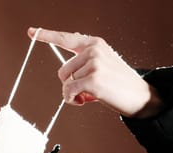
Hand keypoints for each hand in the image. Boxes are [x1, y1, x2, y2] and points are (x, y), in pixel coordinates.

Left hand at [28, 27, 163, 117]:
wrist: (141, 96)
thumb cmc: (118, 84)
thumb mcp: (103, 65)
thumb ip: (84, 63)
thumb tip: (65, 76)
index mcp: (94, 44)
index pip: (66, 38)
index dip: (46, 35)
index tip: (31, 31)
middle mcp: (93, 50)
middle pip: (62, 71)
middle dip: (71, 85)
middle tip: (88, 90)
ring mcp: (94, 63)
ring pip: (65, 83)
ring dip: (74, 94)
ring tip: (91, 95)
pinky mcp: (93, 79)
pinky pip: (68, 93)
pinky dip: (72, 101)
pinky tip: (85, 101)